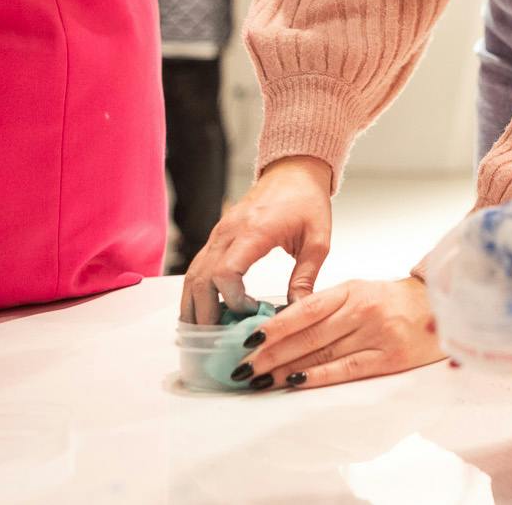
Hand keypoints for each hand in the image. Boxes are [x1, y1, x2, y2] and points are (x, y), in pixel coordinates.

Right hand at [180, 154, 332, 324]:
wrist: (294, 170)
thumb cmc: (308, 200)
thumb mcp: (318, 239)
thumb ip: (307, 277)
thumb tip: (297, 311)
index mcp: (254, 231)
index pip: (226, 272)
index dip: (233, 300)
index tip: (252, 314)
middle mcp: (229, 232)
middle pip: (201, 279)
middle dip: (206, 313)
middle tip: (219, 340)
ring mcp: (219, 233)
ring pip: (192, 274)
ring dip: (195, 306)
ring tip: (206, 334)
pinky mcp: (217, 236)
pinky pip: (198, 267)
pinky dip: (198, 292)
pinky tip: (207, 312)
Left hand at [241, 277, 442, 389]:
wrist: (444, 305)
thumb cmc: (396, 301)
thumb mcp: (361, 291)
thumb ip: (328, 306)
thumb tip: (282, 326)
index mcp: (351, 289)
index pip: (305, 309)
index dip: (274, 325)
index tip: (247, 339)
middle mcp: (361, 310)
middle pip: (308, 334)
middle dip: (270, 352)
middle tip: (242, 366)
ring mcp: (376, 334)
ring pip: (322, 353)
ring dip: (285, 368)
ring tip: (259, 379)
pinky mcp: (389, 358)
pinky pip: (346, 369)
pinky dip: (317, 376)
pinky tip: (294, 382)